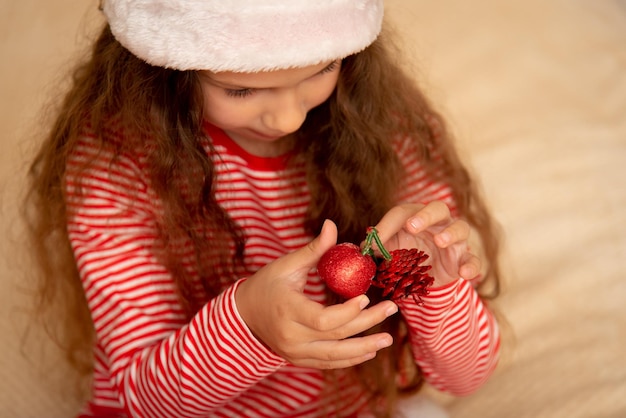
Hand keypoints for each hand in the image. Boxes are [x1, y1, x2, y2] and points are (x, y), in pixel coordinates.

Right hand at [235, 220, 397, 368]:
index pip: (323, 319)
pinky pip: (328, 363)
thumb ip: (313, 250)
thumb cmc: (266, 284)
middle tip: (391, 309)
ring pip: (335, 355)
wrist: (244, 315)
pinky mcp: (299, 360)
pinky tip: (370, 351)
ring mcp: (295, 352)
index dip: (347, 311)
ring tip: (387, 339)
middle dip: (367, 323)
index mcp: (287, 310)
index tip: (366, 297)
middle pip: (336, 336)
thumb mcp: (286, 265)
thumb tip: (332, 224)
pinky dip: (350, 359)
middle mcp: (291, 337)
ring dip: (364, 348)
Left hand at [371, 201, 480, 287]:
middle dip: (425, 215)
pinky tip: (464, 273)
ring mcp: (454, 241)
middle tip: (412, 225)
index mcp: (416, 217)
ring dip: (451, 233)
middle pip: (438, 208)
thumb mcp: (388, 252)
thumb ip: (376, 248)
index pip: (402, 213)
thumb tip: (362, 247)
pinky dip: (471, 266)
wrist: (425, 280)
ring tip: (440, 241)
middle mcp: (438, 223)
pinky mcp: (463, 260)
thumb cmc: (405, 257)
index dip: (388, 225)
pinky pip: (473, 260)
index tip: (375, 240)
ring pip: (461, 228)